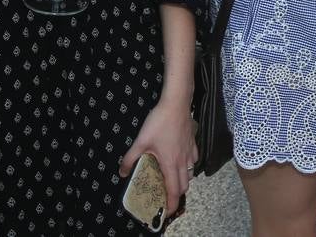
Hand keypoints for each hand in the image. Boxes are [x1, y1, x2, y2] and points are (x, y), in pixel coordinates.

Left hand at [119, 101, 195, 217]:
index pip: (175, 191)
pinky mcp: (193, 142)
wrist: (176, 103)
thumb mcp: (140, 141)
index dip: (172, 204)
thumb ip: (130, 158)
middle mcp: (183, 161)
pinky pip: (194, 160)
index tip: (168, 212)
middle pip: (185, 185)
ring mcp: (190, 152)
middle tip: (166, 194)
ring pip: (190, 173)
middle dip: (177, 193)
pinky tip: (181, 160)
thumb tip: (122, 173)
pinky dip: (188, 166)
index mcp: (171, 164)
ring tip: (172, 178)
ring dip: (183, 179)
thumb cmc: (159, 122)